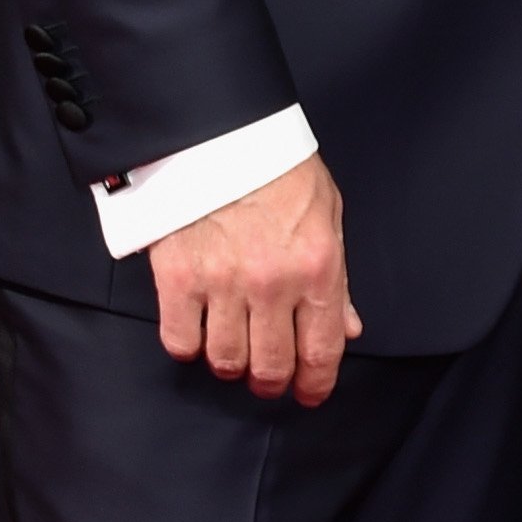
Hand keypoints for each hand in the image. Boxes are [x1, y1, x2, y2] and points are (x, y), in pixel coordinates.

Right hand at [149, 153, 358, 404]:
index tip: (308, 394)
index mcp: (317, 267)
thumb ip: (336, 278)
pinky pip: (179, 340)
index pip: (321, 349)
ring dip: (231, 364)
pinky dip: (188, 345)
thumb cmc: (277, 166)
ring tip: (232, 350)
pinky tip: (196, 331)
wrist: (217, 128)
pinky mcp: (176, 276)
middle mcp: (272, 283)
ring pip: (225, 360)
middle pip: (270, 365)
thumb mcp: (326, 214)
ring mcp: (221, 282)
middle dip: (271, 381)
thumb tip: (346, 328)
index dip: (315, 384)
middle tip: (267, 377)